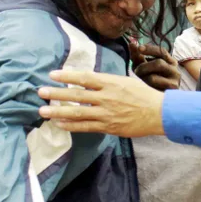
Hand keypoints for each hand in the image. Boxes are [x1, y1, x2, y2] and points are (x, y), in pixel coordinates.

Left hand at [38, 70, 164, 136]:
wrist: (159, 113)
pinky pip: (86, 127)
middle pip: (77, 95)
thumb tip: (88, 79)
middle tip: (41, 92)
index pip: (84, 77)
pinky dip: (71, 126)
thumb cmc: (143, 95)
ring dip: (58, 112)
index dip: (67, 76)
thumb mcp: (125, 81)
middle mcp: (107, 97)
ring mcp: (107, 113)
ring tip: (43, 111)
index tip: (52, 74)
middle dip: (57, 93)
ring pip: (78, 113)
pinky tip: (59, 124)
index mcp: (111, 82)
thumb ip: (107, 81)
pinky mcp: (108, 127)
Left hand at [129, 42, 179, 91]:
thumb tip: (131, 43)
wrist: (161, 100)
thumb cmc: (152, 81)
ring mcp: (174, 81)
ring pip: (154, 77)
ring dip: (143, 78)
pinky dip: (146, 86)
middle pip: (158, 63)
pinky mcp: (170, 92)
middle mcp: (175, 70)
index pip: (161, 51)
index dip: (150, 48)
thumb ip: (138, 56)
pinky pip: (154, 89)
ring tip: (140, 81)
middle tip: (136, 71)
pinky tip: (145, 88)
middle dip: (143, 67)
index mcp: (170, 61)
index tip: (139, 48)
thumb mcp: (144, 66)